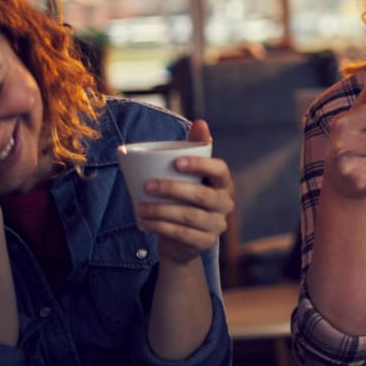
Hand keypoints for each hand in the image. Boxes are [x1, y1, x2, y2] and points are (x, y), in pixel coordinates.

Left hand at [135, 119, 234, 264]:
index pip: (220, 171)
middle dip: (172, 189)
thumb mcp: (191, 174)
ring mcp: (217, 225)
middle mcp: (225, 204)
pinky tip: (145, 222)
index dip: (201, 165)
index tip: (176, 162)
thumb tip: (201, 122)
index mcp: (224, 184)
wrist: (184, 239)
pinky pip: (181, 235)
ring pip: (188, 217)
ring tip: (140, 207)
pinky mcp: (204, 243)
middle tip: (147, 185)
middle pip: (201, 196)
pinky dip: (160, 227)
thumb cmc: (187, 197)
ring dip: (161, 211)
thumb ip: (196, 148)